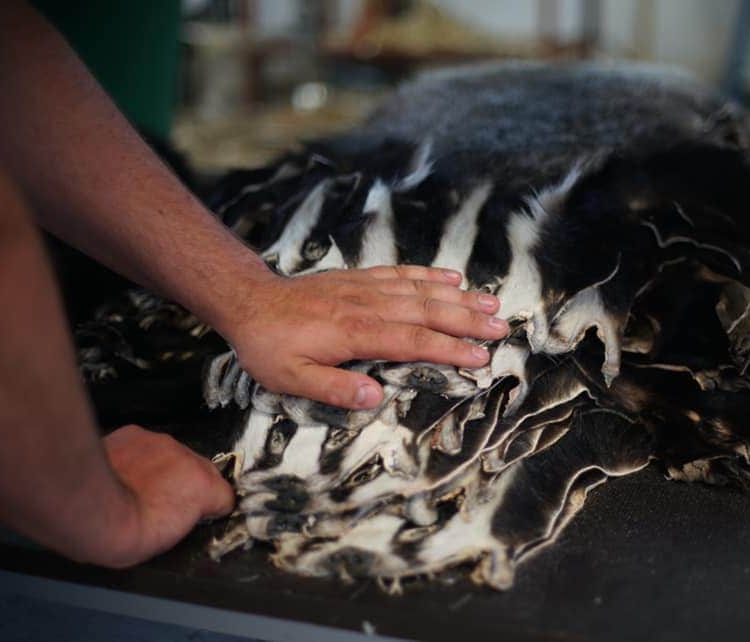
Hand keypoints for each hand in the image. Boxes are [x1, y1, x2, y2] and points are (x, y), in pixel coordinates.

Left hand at [99, 425, 233, 567]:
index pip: (223, 492)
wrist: (91, 509)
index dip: (210, 505)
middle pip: (199, 468)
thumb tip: (185, 513)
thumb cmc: (125, 532)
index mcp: (203, 488)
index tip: (199, 512)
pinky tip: (123, 472)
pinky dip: (137, 456)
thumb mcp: (170, 539)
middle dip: (186, 483)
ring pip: (171, 454)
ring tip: (138, 488)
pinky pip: (143, 443)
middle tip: (163, 503)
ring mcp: (161, 443)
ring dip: (161, 468)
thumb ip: (188, 517)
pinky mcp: (135, 433)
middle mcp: (187, 459)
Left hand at [220, 266, 508, 409]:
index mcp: (356, 333)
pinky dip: (429, 275)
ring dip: (457, 297)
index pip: (413, 341)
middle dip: (466, 320)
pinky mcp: (360, 279)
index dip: (449, 349)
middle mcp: (368, 306)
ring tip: (491, 302)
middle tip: (501, 328)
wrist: (249, 301)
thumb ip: (334, 388)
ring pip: (420, 290)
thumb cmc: (269, 346)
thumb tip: (376, 398)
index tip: (479, 357)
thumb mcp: (290, 378)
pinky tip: (452, 278)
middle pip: (427, 311)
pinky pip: (401, 274)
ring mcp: (366, 288)